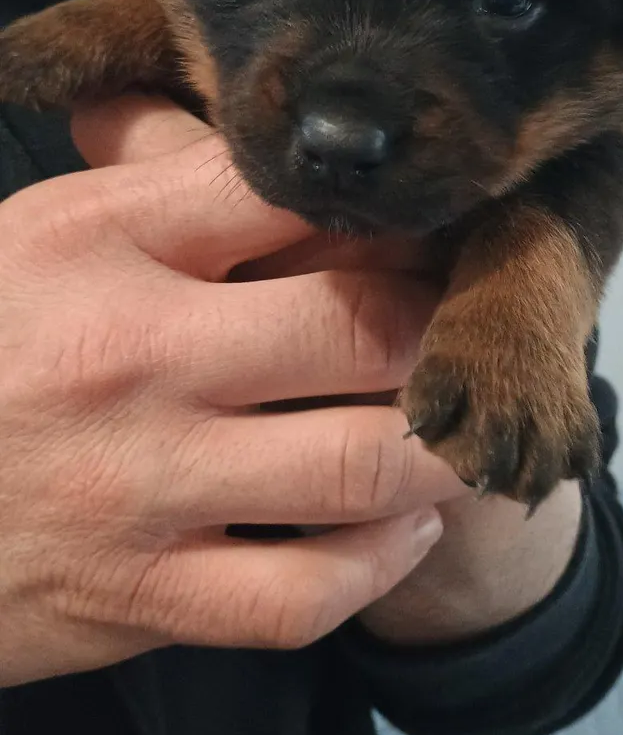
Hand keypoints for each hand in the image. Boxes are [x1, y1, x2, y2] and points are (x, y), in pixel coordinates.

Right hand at [0, 97, 465, 687]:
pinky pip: (306, 595)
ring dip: (442, 447)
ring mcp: (144, 487)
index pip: (283, 193)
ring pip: (363, 464)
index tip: (422, 222)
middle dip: (442, 325)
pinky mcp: (145, 597)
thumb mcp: (40, 237)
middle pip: (360, 325)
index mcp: (98, 246)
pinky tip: (400, 526)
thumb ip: (155, 189)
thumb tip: (270, 137)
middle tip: (468, 327)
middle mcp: (133, 358)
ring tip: (460, 425)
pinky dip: (380, 562)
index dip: (381, 205)